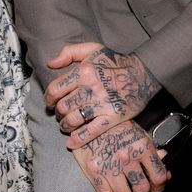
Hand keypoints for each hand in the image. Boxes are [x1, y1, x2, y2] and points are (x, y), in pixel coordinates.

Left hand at [45, 42, 160, 149]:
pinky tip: (72, 142)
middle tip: (61, 114)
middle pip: (62, 107)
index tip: (50, 102)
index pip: (55, 90)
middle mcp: (91, 88)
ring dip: (65, 125)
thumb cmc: (116, 61)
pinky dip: (78, 139)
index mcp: (84, 72)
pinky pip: (90, 132)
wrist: (143, 73)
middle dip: (58, 112)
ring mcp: (102, 104)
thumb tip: (51, 64)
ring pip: (72, 121)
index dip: (49, 98)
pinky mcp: (112, 117)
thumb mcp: (93, 49)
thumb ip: (69, 52)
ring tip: (66, 125)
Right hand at [71, 120, 170, 191]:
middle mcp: (127, 156)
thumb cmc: (118, 128)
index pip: (158, 176)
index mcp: (142, 146)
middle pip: (142, 190)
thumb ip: (154, 154)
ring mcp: (110, 165)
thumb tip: (167, 174)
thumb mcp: (140, 134)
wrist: (90, 121)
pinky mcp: (94, 172)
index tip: (157, 190)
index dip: (160, 188)